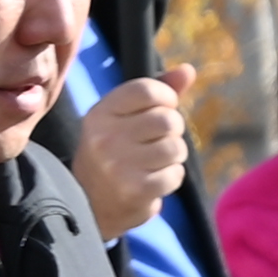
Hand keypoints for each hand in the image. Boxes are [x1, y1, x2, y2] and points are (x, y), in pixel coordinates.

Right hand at [71, 62, 193, 240]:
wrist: (89, 206)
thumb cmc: (113, 153)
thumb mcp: (123, 118)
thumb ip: (156, 91)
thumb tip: (188, 70)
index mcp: (100, 114)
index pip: (148, 90)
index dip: (166, 98)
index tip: (160, 110)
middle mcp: (104, 138)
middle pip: (168, 119)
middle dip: (171, 131)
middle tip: (155, 142)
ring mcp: (117, 166)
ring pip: (176, 148)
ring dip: (173, 156)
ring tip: (153, 163)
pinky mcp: (133, 191)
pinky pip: (175, 175)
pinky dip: (171, 178)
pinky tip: (152, 182)